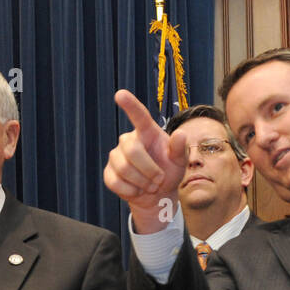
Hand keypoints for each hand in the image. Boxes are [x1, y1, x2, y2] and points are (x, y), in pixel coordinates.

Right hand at [102, 90, 187, 233]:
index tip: (120, 94)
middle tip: (159, 180)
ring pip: (124, 169)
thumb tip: (180, 134)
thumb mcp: (180, 161)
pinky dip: (131, 191)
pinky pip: (115, 182)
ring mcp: (116, 156)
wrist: (158, 194)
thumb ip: (180, 148)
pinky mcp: (108, 173)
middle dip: (149, 170)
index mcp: (147, 132)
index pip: (139, 116)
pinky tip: (137, 190)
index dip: (130, 105)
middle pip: (132, 151)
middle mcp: (128, 140)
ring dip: (142, 183)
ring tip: (151, 186)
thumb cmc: (169, 171)